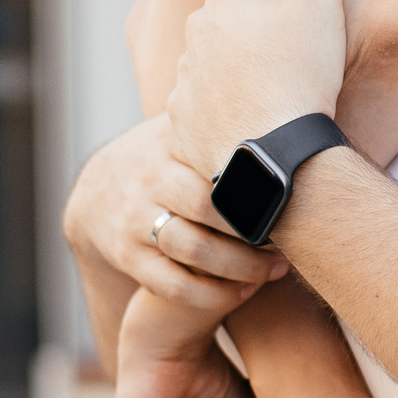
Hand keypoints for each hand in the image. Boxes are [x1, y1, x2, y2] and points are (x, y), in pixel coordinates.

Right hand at [64, 116, 284, 328]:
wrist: (101, 191)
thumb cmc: (168, 159)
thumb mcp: (184, 130)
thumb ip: (224, 117)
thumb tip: (290, 103)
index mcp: (172, 146)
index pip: (221, 166)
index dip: (262, 188)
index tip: (297, 200)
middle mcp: (152, 181)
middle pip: (208, 208)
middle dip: (255, 230)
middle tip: (292, 239)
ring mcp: (136, 220)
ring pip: (194, 250)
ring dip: (242, 267)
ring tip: (275, 269)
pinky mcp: (128, 257)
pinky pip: (174, 286)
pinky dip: (213, 295)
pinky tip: (244, 292)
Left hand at [169, 0, 350, 177]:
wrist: (273, 152)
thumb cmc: (300, 73)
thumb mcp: (322, 0)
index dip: (304, 7)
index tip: (317, 34)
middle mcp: (194, 30)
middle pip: (249, 24)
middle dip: (274, 38)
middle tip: (305, 66)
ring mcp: (184, 78)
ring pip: (229, 65)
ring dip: (252, 74)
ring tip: (284, 98)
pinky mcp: (181, 121)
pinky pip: (212, 107)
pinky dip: (233, 111)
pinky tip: (260, 123)